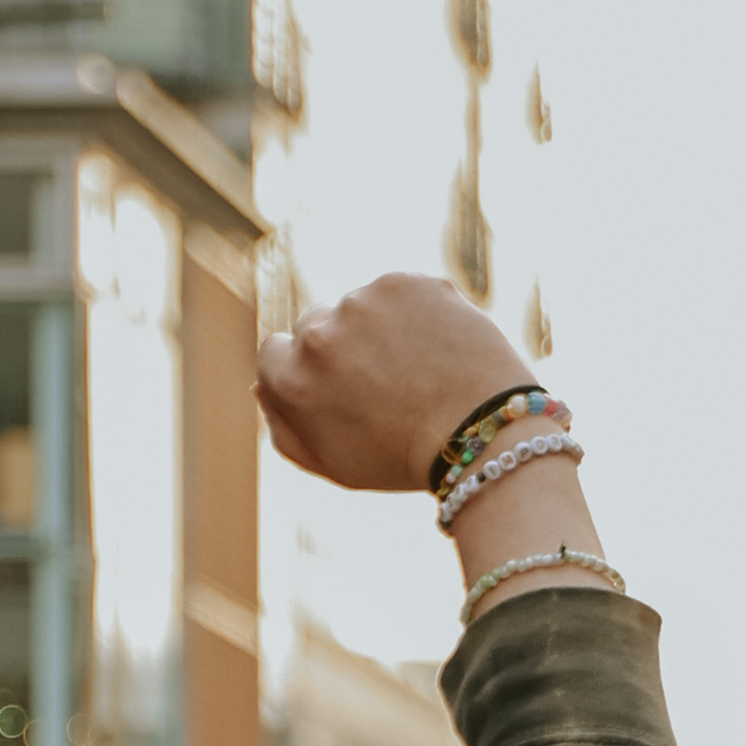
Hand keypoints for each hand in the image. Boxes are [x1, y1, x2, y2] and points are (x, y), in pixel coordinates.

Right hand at [258, 275, 535, 495]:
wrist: (484, 434)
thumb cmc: (406, 460)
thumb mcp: (333, 463)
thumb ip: (285, 428)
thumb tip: (261, 386)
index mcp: (290, 378)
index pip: (276, 352)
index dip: (312, 370)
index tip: (344, 386)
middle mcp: (319, 333)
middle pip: (316, 324)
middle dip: (345, 346)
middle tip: (389, 381)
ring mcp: (363, 303)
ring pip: (362, 306)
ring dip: (383, 327)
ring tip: (422, 369)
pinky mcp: (406, 282)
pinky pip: (403, 292)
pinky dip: (420, 312)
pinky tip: (441, 348)